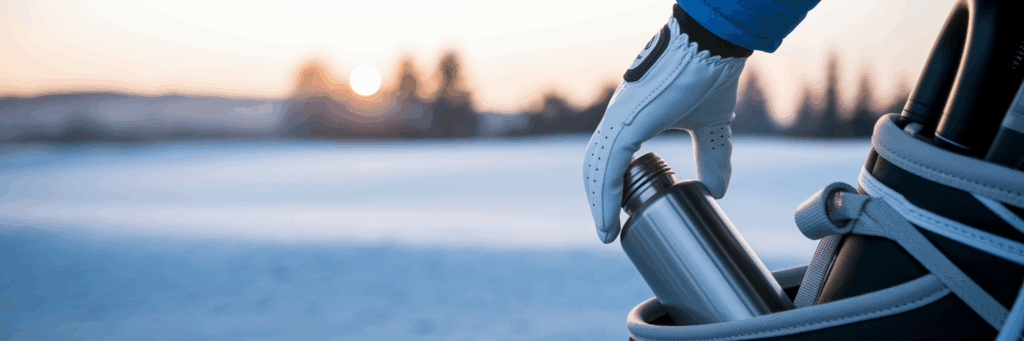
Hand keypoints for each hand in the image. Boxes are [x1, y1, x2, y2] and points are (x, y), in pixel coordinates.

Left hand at [583, 11, 746, 243]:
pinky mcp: (624, 122)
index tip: (619, 214)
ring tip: (605, 232)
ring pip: (596, 170)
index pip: (610, 160)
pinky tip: (606, 218)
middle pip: (597, 168)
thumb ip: (711, 157)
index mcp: (632, 119)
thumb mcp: (711, 127)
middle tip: (608, 231)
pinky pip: (606, 167)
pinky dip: (603, 195)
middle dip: (600, 201)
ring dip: (598, 204)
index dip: (610, 188)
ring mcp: (618, 119)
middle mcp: (618, 119)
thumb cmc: (707, 77)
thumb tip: (717, 191)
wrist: (711, 47)